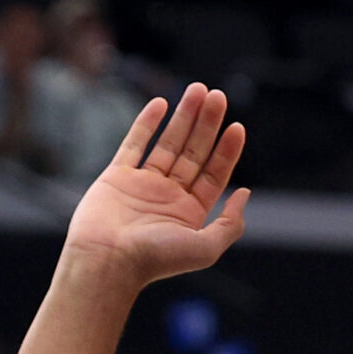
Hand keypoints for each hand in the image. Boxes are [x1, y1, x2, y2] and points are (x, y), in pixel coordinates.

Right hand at [64, 84, 249, 286]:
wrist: (106, 263)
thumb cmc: (155, 260)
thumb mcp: (206, 248)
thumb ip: (231, 223)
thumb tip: (246, 193)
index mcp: (190, 210)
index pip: (214, 172)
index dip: (227, 149)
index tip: (237, 125)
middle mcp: (168, 196)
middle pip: (194, 151)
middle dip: (207, 123)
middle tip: (218, 95)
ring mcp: (142, 185)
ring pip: (167, 143)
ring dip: (183, 116)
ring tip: (198, 90)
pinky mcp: (116, 177)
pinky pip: (133, 145)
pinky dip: (146, 123)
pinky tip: (161, 103)